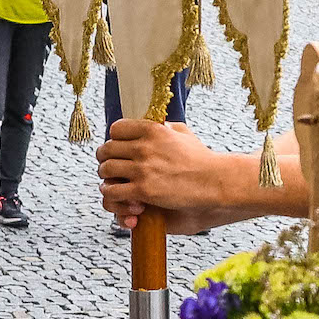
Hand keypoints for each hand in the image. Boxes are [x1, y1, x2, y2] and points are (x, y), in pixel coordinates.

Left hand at [97, 120, 225, 216]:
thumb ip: (166, 127)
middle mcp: (144, 147)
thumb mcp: (183, 134)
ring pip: (106, 170)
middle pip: (106, 149)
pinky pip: (112, 191)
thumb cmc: (201, 158)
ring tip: (111, 181)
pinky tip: (119, 196)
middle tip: (109, 165)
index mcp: (152, 129)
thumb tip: (158, 123)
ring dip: (106, 177)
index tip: (118, 147)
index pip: (116, 129)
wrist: (213, 181)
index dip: (114, 139)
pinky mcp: (143, 190)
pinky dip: (112, 194)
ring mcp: (142, 169)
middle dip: (105, 158)